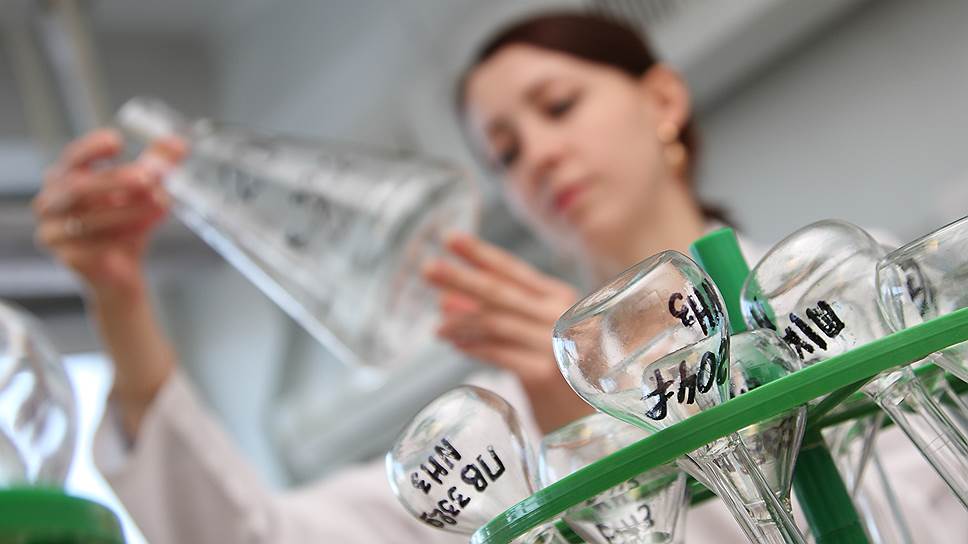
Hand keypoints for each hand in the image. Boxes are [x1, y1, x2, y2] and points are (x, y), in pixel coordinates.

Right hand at [32, 128, 186, 296]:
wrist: (123, 269)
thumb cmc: (127, 222)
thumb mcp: (146, 189)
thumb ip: (158, 164)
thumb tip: (178, 143)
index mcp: (64, 178)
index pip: (73, 157)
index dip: (92, 149)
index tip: (117, 141)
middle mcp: (51, 202)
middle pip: (78, 187)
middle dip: (116, 180)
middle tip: (149, 177)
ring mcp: (54, 231)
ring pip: (90, 218)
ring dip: (129, 210)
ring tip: (161, 203)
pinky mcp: (68, 257)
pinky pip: (96, 244)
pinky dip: (123, 235)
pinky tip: (143, 231)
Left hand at [424, 232, 592, 431]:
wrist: (586, 419)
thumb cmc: (557, 372)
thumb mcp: (532, 334)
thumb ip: (497, 314)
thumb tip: (446, 299)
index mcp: (559, 297)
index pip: (514, 270)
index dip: (481, 254)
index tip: (450, 238)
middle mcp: (560, 315)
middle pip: (501, 292)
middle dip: (462, 278)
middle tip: (428, 269)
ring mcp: (554, 343)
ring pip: (497, 322)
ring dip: (461, 322)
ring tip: (437, 326)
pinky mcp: (545, 374)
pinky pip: (499, 353)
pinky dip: (474, 347)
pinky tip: (454, 345)